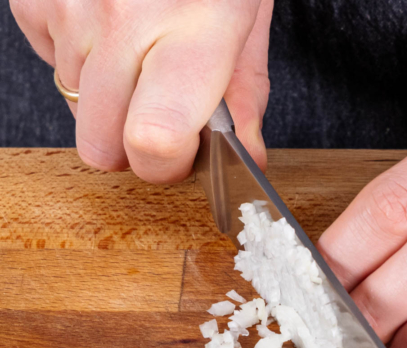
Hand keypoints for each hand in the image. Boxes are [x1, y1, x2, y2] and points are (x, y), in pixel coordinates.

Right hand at [10, 0, 273, 181]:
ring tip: (142, 53)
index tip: (183, 155)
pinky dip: (81, 61)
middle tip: (163, 113)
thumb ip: (245, 94)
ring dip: (110, 100)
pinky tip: (110, 28)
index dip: (166, 165)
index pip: (154, 140)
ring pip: (76, 108)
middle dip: (132, 146)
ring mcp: (72, 8)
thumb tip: (246, 157)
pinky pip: (51, 64)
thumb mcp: (247, 19)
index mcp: (193, 32)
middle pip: (101, 147)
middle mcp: (124, 22)